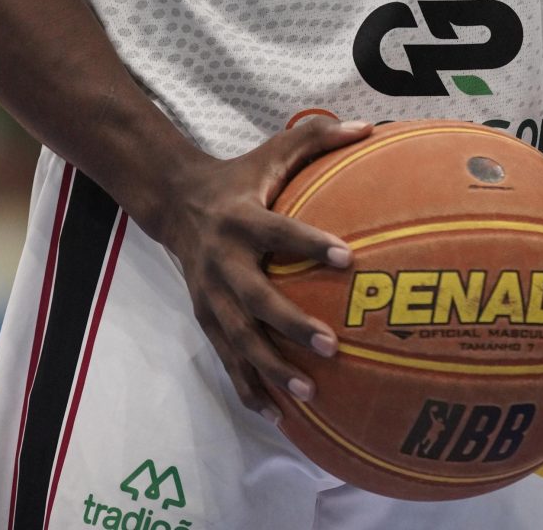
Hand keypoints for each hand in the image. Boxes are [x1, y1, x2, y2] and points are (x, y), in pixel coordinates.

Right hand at [160, 115, 371, 420]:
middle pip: (255, 299)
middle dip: (291, 325)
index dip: (310, 243)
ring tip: (310, 394)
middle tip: (332, 345)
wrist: (175, 203)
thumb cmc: (240, 177)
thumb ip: (316, 136)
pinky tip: (276, 416)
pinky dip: (248, 388)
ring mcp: (210, 295)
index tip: (349, 256)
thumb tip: (367, 126)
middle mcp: (221, 260)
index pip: (278, 231)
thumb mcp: (272, 151)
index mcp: (240, 218)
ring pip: (239, 339)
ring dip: (272, 369)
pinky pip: (227, 358)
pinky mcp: (205, 318)